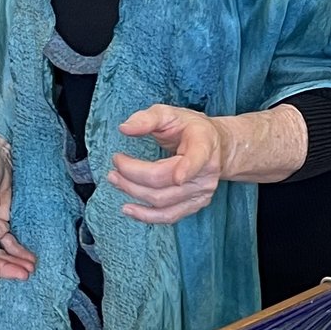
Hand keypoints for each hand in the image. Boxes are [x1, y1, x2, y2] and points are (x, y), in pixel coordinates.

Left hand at [105, 105, 226, 223]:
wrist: (215, 146)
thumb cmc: (189, 128)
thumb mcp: (170, 113)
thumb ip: (147, 118)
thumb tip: (125, 128)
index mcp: (204, 145)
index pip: (197, 158)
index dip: (189, 168)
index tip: (179, 176)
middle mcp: (206, 172)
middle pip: (166, 181)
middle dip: (134, 175)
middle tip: (116, 164)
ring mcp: (201, 192)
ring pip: (163, 201)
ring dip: (134, 193)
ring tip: (115, 180)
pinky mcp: (195, 205)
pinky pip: (169, 216)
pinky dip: (147, 216)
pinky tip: (129, 209)